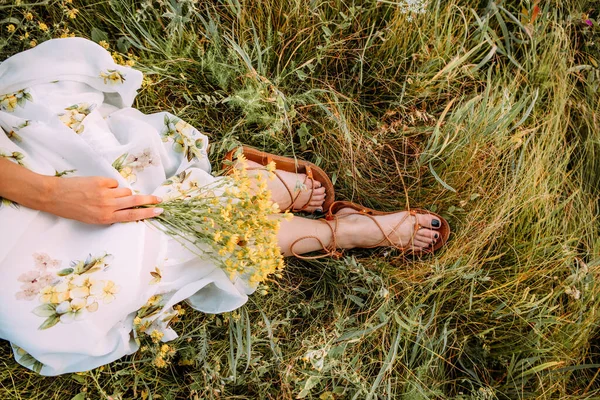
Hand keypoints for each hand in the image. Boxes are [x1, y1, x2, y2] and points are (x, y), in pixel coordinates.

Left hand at [43, 176, 162, 223]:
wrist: (56, 196)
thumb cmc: (73, 209)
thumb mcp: (93, 219)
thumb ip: (110, 214)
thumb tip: (125, 206)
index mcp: (106, 218)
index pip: (132, 215)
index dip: (147, 213)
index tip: (158, 211)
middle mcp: (108, 206)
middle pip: (135, 201)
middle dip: (149, 200)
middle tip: (158, 199)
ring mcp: (105, 193)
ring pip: (125, 191)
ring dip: (122, 193)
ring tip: (110, 195)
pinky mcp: (101, 182)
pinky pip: (114, 183)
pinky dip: (110, 185)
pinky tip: (99, 187)